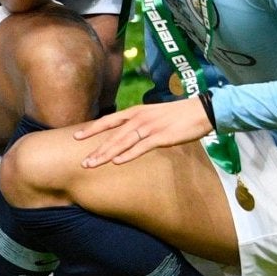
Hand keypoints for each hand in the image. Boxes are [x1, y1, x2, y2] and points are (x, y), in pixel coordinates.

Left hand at [74, 94, 212, 167]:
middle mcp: (139, 118)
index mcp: (135, 111)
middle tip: (82, 161)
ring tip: (93, 164)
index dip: (92, 129)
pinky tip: (117, 162)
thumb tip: (125, 132)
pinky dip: (128, 155)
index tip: (76, 137)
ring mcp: (149, 127)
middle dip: (96, 149)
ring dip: (106, 154)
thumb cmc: (176, 115)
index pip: (108, 120)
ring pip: (122, 142)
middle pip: (112, 135)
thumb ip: (137, 122)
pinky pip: (141, 147)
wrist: (200, 111)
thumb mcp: (152, 115)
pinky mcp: (161, 136)